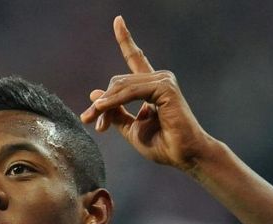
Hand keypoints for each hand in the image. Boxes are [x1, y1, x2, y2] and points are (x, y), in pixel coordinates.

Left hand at [80, 16, 215, 170]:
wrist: (184, 155)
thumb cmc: (162, 145)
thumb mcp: (130, 129)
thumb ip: (115, 111)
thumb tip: (94, 94)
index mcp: (151, 86)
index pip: (136, 58)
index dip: (126, 39)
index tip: (117, 20)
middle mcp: (159, 79)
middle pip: (118, 82)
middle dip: (101, 104)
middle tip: (88, 120)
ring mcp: (163, 80)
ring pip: (121, 87)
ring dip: (105, 106)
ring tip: (93, 120)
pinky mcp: (165, 87)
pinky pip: (131, 92)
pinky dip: (115, 101)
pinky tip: (102, 109)